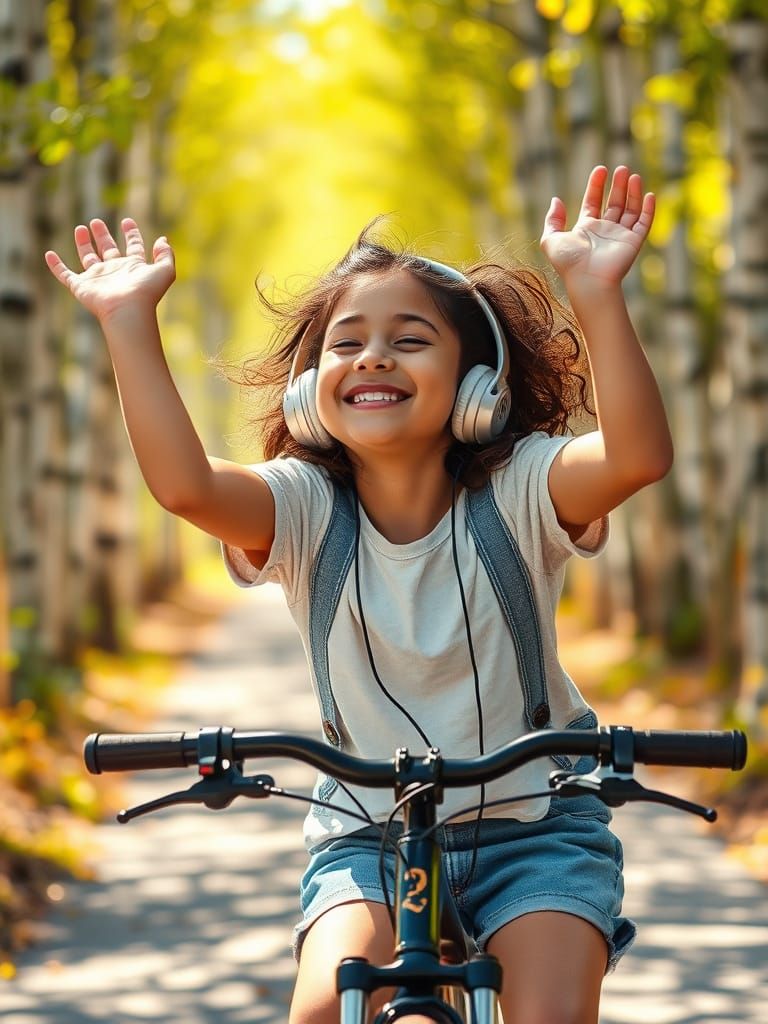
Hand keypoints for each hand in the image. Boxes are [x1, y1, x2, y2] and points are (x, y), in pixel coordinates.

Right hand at [44, 218, 174, 321]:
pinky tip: (49, 254)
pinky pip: (64, 275)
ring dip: (83, 243)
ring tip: (81, 228)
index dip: (131, 234)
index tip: (127, 221)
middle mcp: (115, 272)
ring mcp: (97, 279)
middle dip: (103, 235)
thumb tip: (163, 239)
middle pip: (108, 250)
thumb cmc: (146, 292)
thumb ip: (166, 254)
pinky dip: (55, 266)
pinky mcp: (81, 287)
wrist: (128, 310)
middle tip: (96, 222)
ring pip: (87, 258)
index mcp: (133, 268)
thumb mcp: (165, 270)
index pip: (133, 247)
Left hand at [540, 166, 653, 290]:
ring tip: (633, 175)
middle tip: (621, 168)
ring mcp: (620, 236)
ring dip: (633, 193)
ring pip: (630, 210)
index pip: (593, 202)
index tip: (600, 169)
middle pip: (614, 203)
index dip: (596, 186)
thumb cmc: (569, 262)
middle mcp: (604, 231)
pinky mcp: (633, 242)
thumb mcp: (551, 239)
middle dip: (618, 186)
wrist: (588, 280)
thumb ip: (552, 219)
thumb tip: (556, 199)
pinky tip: (648, 194)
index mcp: (586, 229)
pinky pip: (643, 223)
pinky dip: (648, 209)